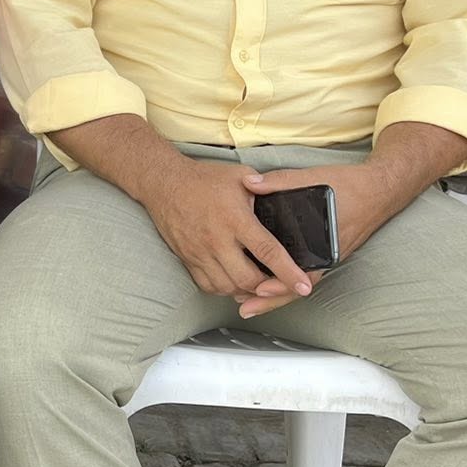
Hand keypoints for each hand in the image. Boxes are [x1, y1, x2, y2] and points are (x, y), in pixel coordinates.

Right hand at [139, 158, 314, 299]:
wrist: (163, 183)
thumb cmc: (203, 178)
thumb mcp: (240, 176)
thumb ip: (265, 191)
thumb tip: (285, 204)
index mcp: (235, 219)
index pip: (267, 251)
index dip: (288, 272)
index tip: (304, 286)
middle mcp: (217, 240)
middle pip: (248, 279)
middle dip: (268, 287)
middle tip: (280, 284)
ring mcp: (200, 252)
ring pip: (228, 287)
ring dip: (246, 290)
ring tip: (257, 283)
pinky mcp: (187, 259)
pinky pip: (208, 286)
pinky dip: (224, 289)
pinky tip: (233, 280)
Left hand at [233, 163, 402, 313]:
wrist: (379, 189)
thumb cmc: (350, 185)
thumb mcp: (313, 178)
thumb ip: (280, 181)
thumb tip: (249, 183)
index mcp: (324, 242)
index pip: (302, 271)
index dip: (280, 283)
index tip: (260, 289)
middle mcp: (326, 254)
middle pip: (298, 285)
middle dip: (272, 299)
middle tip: (247, 308)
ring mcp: (326, 256)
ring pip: (300, 281)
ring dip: (276, 292)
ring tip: (250, 302)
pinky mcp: (324, 253)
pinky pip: (304, 272)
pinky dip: (286, 280)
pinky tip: (267, 282)